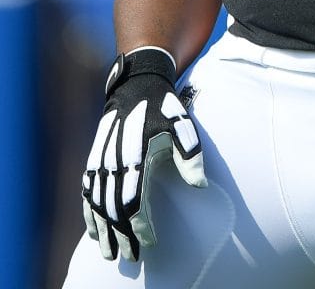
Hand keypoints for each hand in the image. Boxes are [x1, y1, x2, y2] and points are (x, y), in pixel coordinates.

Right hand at [82, 47, 206, 261]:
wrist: (137, 84)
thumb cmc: (164, 107)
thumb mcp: (183, 125)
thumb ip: (191, 155)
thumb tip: (200, 185)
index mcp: (134, 156)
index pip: (133, 202)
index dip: (140, 226)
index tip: (150, 242)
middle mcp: (113, 162)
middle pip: (113, 209)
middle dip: (121, 236)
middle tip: (131, 257)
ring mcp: (100, 160)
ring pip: (97, 205)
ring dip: (103, 231)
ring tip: (110, 253)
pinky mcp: (94, 158)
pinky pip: (88, 191)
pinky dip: (88, 213)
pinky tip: (93, 230)